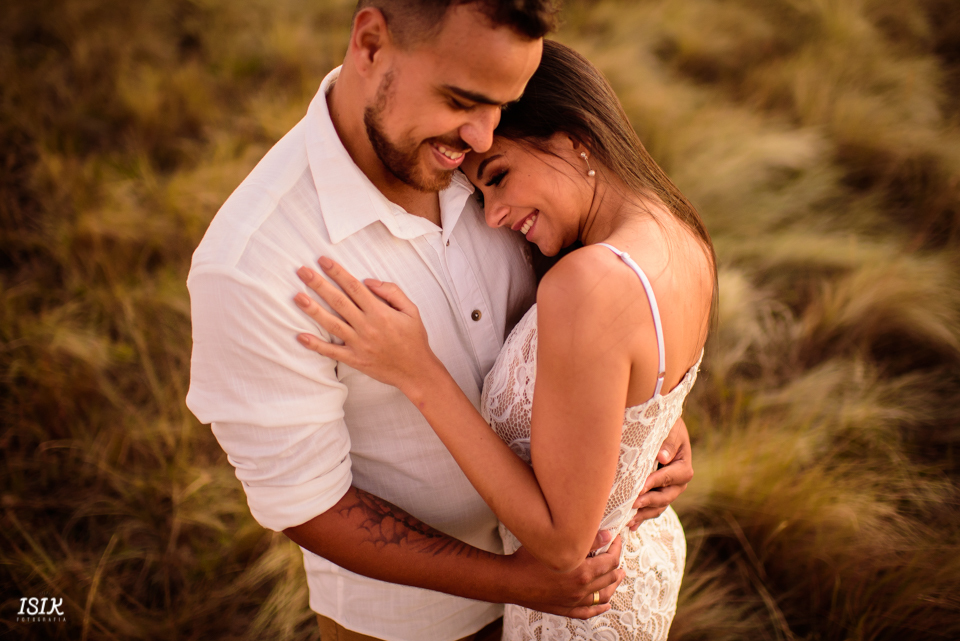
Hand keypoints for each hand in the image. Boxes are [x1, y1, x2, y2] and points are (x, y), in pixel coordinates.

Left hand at [293, 257, 442, 394]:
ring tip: (296, 297)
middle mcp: (367, 326)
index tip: (323, 261)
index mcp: (380, 312)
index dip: (337, 272)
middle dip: (318, 284)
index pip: (354, 287)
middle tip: (302, 271)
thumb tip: (368, 281)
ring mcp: (358, 344)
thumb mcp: (411, 310)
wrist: (416, 371)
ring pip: (331, 324)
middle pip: (338, 301)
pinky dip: (316, 345)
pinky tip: (300, 336)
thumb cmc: (414, 338)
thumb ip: (392, 292)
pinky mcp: (354, 359)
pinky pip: (332, 352)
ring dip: (312, 310)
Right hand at [505, 535, 624, 618]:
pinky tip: (605, 605)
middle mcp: (581, 589)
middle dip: (616, 564)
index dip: (616, 548)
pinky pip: (588, 612)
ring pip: (603, 596)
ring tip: (618, 576)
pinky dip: (599, 609)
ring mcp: (573, 601)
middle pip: (609, 577)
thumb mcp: (558, 545)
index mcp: (583, 573)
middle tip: (617, 553)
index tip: (616, 539)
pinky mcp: (565, 609)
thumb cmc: (529, 560)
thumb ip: (586, 540)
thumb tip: (608, 535)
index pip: (610, 561)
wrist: (510, 580)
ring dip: (613, 585)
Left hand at [627, 417, 692, 529]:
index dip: (658, 481)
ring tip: (629, 520)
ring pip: (659, 506)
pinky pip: (652, 509)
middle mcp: (679, 482)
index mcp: (683, 465)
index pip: (674, 476)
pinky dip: (642, 517)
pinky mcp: (658, 495)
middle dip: (649, 501)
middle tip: (633, 504)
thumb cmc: (666, 427)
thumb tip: (664, 457)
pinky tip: (631, 525)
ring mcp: (669, 491)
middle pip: (667, 496)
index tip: (641, 486)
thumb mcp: (670, 429)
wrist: (662, 431)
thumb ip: (668, 442)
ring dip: (644, 513)